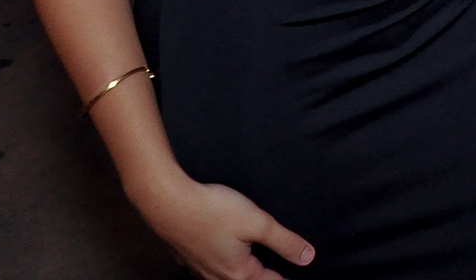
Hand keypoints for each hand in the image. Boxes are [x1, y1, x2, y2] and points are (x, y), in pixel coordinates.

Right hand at [132, 174, 313, 279]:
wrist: (167, 202)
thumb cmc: (212, 211)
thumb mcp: (258, 223)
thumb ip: (285, 242)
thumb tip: (307, 258)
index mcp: (238, 273)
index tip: (297, 278)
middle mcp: (217, 277)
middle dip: (264, 278)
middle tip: (277, 274)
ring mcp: (199, 270)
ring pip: (227, 279)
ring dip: (243, 274)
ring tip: (255, 270)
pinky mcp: (188, 257)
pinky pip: (210, 270)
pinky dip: (222, 268)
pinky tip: (224, 259)